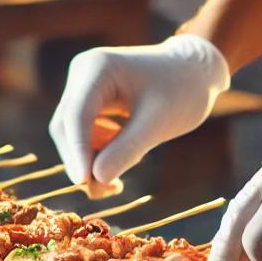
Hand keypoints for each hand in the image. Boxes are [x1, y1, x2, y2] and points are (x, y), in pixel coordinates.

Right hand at [49, 34, 230, 186]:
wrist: (194, 71)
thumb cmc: (182, 90)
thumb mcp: (159, 123)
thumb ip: (127, 149)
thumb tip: (95, 178)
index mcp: (97, 68)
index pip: (77, 115)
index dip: (77, 150)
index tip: (84, 183)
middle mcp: (83, 73)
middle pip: (67, 125)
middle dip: (82, 160)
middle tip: (105, 193)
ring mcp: (84, 85)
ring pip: (71, 132)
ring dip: (88, 160)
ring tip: (117, 181)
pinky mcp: (89, 98)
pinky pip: (82, 131)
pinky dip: (96, 152)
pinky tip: (121, 159)